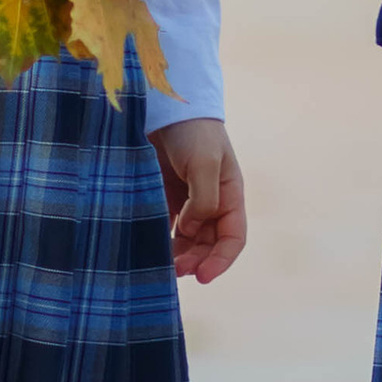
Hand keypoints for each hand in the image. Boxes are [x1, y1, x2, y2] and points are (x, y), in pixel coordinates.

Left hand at [150, 120, 245, 283]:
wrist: (164, 104)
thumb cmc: (193, 131)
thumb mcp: (204, 163)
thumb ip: (203, 200)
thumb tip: (191, 230)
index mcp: (230, 195)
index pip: (233, 238)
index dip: (221, 260)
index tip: (202, 277)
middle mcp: (211, 202)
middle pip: (208, 244)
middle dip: (195, 261)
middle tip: (174, 271)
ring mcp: (186, 201)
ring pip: (186, 241)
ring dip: (177, 256)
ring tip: (161, 266)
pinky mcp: (163, 196)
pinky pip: (164, 226)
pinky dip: (160, 241)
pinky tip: (148, 248)